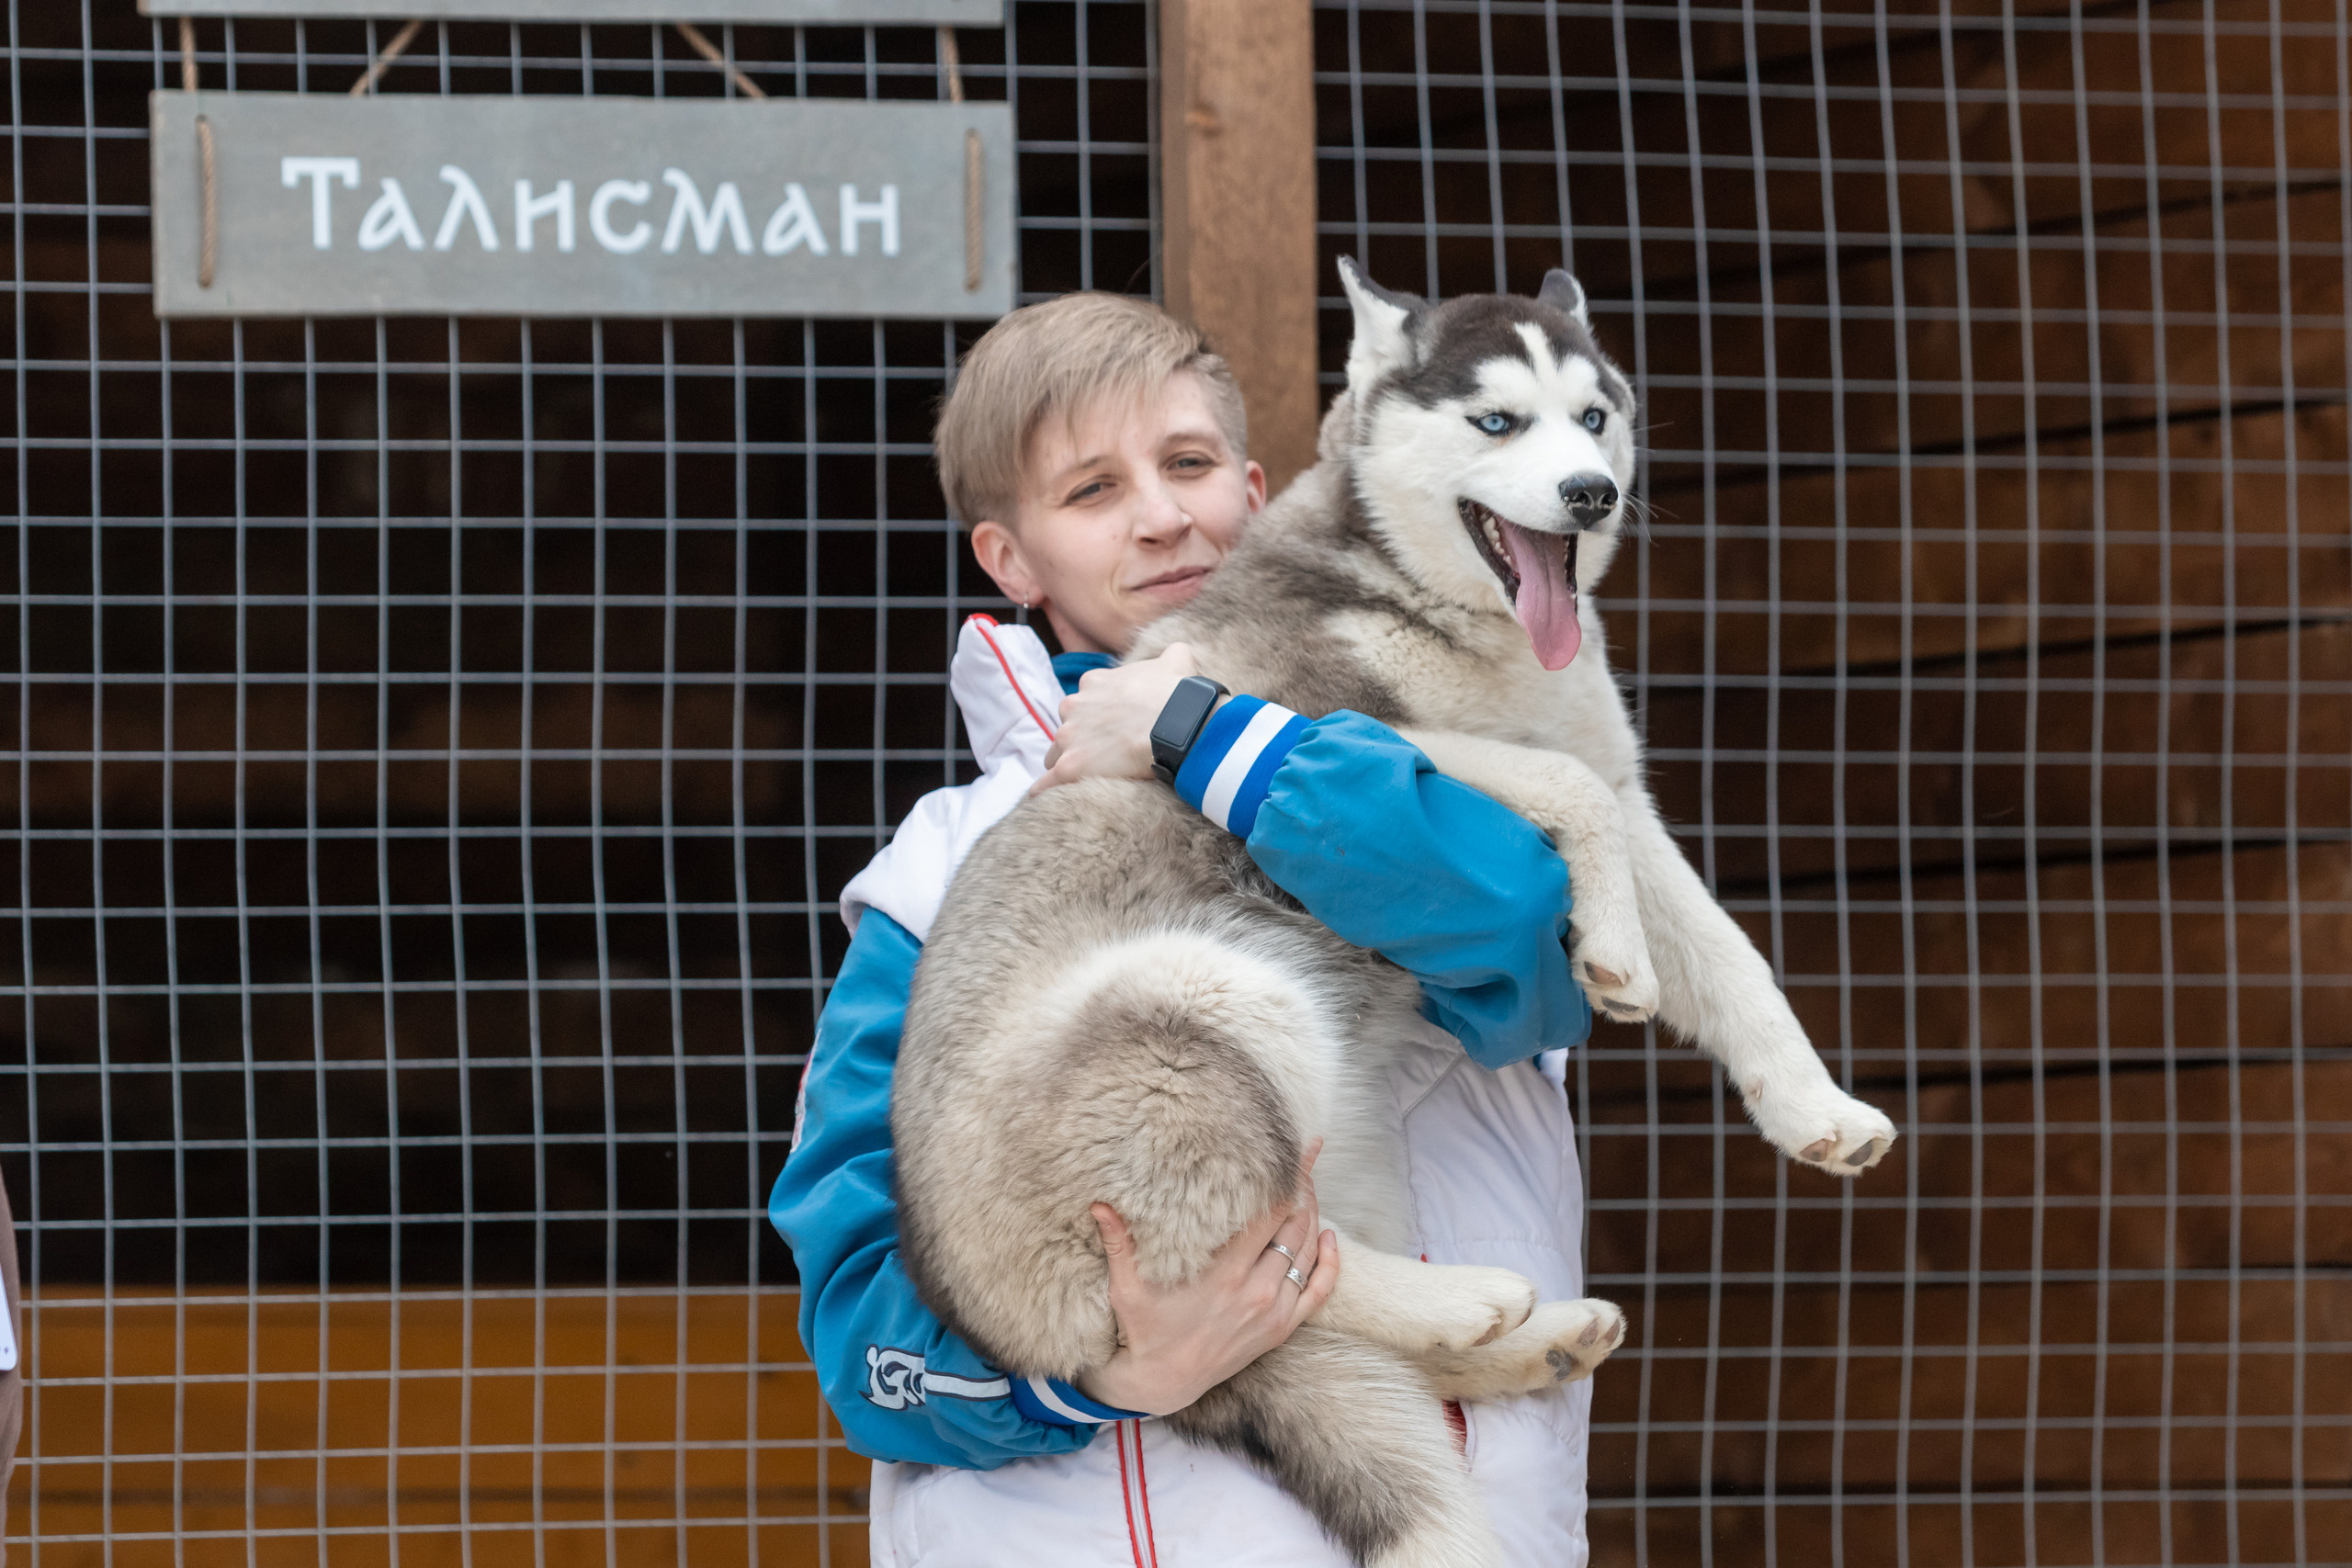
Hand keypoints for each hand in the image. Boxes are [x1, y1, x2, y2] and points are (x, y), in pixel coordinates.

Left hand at [1031, 643, 1216, 794]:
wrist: (1178, 725)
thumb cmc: (1177, 695)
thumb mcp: (1177, 661)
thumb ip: (1170, 655)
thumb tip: (1179, 652)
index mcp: (1093, 683)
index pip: (1084, 701)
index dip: (1097, 715)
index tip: (1113, 726)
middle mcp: (1073, 706)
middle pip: (1068, 726)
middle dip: (1080, 738)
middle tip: (1105, 752)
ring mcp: (1069, 737)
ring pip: (1056, 753)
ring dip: (1067, 762)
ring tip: (1087, 777)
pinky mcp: (1070, 767)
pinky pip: (1046, 783)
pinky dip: (1044, 790)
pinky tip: (1045, 798)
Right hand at [1074, 1140, 1339, 1416]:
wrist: (1165, 1382)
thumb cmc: (1145, 1331)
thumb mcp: (1127, 1288)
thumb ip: (1120, 1244)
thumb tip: (1099, 1204)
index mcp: (1224, 1275)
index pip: (1267, 1214)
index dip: (1285, 1179)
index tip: (1294, 1149)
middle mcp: (1256, 1291)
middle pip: (1293, 1226)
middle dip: (1301, 1190)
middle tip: (1301, 1161)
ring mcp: (1273, 1312)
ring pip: (1307, 1253)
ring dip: (1312, 1218)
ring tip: (1309, 1188)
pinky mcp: (1281, 1329)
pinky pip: (1319, 1292)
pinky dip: (1329, 1263)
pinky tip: (1329, 1238)